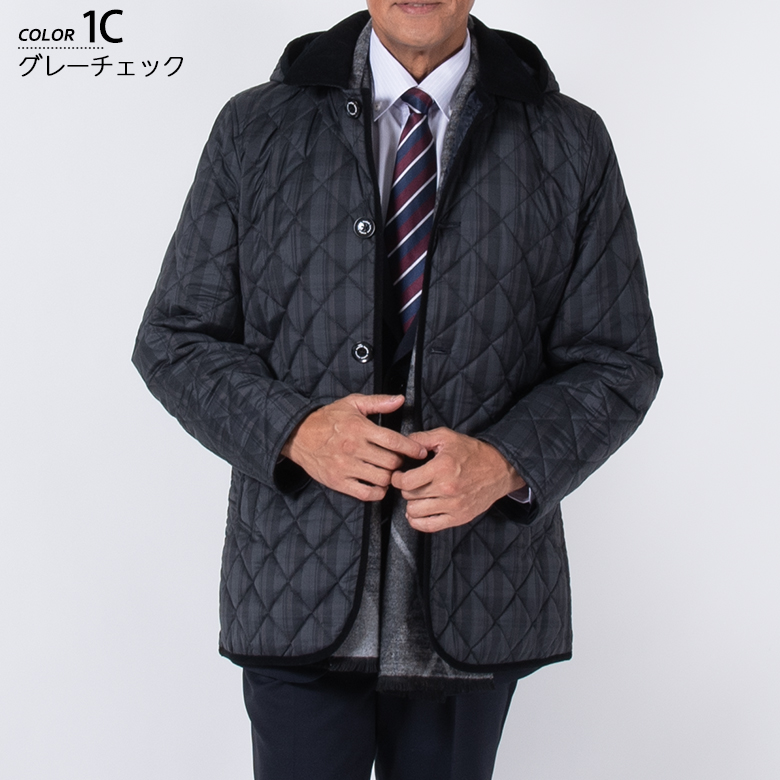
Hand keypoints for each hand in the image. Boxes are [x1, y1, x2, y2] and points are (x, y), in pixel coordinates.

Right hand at [281, 394, 426, 501]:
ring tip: (387, 471)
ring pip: (381, 478)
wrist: (298, 435)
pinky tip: (378, 484)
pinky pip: (366, 494)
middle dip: (399, 462)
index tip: (420, 452)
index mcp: (359, 428)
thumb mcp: (352, 404)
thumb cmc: (327, 419)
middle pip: (390, 462)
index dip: (411, 448)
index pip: (393, 441)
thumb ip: (378, 402)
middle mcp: (353, 448)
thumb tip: (400, 400)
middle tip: (398, 460)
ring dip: (389, 477)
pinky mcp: (338, 482)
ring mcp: (345, 467)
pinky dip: (378, 492)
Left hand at [391, 428, 526, 532]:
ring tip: (417, 496)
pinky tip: (419, 512)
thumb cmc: (473, 452)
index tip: (398, 476)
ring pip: (415, 512)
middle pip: (409, 496)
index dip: (396, 479)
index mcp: (442, 468)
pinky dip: (418, 521)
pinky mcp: (459, 518)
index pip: (405, 482)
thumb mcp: (447, 437)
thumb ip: (422, 438)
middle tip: (411, 483)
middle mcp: (446, 489)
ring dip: (412, 504)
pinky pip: (429, 526)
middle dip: (406, 489)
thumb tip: (403, 443)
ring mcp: (453, 506)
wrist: (500, 469)